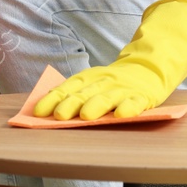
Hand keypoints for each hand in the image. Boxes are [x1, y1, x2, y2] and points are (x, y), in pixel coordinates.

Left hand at [34, 0, 186, 120]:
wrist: (148, 69)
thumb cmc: (113, 83)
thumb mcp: (93, 83)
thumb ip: (74, 94)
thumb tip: (44, 111)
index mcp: (89, 78)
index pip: (67, 87)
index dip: (53, 99)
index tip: (38, 112)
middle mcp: (104, 82)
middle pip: (85, 93)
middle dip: (70, 104)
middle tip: (59, 116)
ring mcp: (123, 89)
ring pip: (107, 97)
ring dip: (96, 106)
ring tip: (85, 116)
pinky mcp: (142, 97)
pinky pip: (135, 103)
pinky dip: (128, 108)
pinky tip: (121, 115)